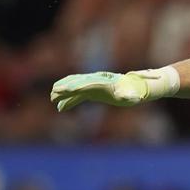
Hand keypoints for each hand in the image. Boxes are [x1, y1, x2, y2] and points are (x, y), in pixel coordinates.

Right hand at [50, 68, 177, 111]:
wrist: (136, 87)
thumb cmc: (135, 91)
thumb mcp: (132, 95)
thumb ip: (130, 95)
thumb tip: (134, 98)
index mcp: (103, 82)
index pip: (86, 83)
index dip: (76, 86)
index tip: (66, 89)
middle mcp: (96, 81)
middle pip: (77, 83)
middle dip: (65, 87)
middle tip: (54, 92)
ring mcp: (93, 86)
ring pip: (75, 88)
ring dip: (64, 94)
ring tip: (52, 98)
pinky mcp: (93, 92)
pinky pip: (78, 96)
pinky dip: (69, 101)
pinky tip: (60, 107)